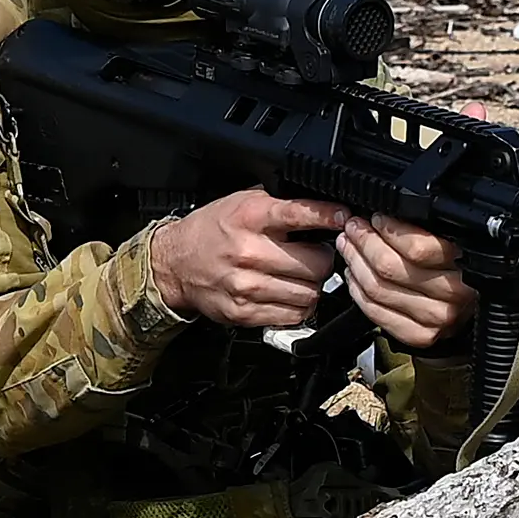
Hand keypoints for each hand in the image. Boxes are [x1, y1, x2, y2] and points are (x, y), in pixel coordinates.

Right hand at [147, 190, 347, 329]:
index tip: (344, 217)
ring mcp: (247, 286)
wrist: (174, 263)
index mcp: (250, 217)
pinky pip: (293, 315)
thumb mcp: (242, 202)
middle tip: (315, 255)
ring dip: (312, 286)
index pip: (299, 214)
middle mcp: (249, 251)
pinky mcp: (245, 312)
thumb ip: (280, 204)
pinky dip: (298, 306)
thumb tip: (322, 207)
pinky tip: (288, 294)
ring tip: (300, 276)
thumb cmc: (211, 230)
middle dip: (323, 259)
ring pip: (309, 293)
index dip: (328, 215)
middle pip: (315, 263)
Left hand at [339, 214, 476, 350]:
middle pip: (390, 267)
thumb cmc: (459, 272)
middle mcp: (454, 293)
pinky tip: (354, 276)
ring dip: (355, 262)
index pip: (418, 247)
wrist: (470, 315)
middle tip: (354, 228)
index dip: (390, 230)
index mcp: (466, 262)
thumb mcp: (455, 244)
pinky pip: (375, 311)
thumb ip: (429, 231)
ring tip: (349, 246)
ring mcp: (436, 318)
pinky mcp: (418, 335)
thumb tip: (390, 212)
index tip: (377, 218)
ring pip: (379, 288)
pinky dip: (357, 290)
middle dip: (364, 241)